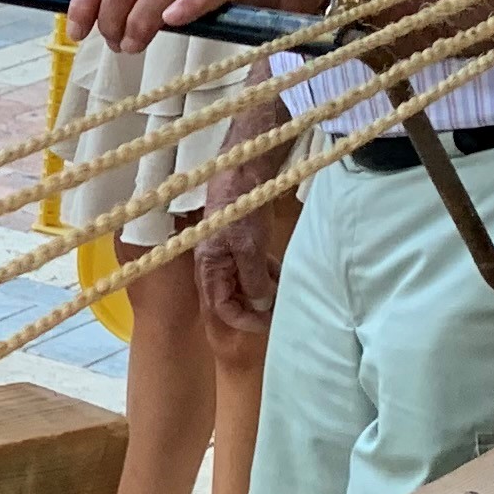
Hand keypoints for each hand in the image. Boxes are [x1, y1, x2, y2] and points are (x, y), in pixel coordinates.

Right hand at [194, 98, 296, 334]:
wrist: (242, 170)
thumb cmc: (240, 209)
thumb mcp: (249, 248)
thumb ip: (253, 279)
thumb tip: (260, 304)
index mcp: (208, 268)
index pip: (222, 308)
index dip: (245, 320)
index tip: (269, 323)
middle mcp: (214, 265)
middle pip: (232, 299)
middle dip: (255, 308)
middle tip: (281, 311)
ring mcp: (228, 253)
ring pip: (244, 283)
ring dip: (263, 291)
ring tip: (284, 293)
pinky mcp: (240, 242)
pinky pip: (251, 267)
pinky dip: (266, 274)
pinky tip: (281, 273)